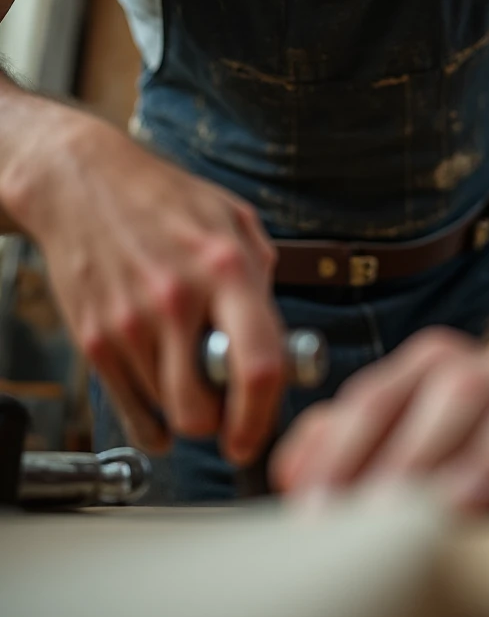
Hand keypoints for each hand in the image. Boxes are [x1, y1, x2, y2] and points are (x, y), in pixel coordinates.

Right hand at [1, 104, 283, 462]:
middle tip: (222, 401)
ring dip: (182, 404)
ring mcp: (130, 323)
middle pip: (201, 409)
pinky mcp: (94, 339)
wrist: (81, 182)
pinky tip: (158, 389)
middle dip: (218, 420)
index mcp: (224, 268)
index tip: (256, 434)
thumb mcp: (233, 217)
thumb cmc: (161, 197)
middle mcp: (176, 299)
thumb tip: (279, 335)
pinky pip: (129, 409)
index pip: (259, 366)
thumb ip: (262, 276)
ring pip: (166, 411)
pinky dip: (149, 415)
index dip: (263, 415)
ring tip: (184, 363)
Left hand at [272, 328, 488, 510]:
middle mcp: (484, 367)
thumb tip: (290, 473)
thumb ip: (337, 439)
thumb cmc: (455, 421)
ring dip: (488, 459)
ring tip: (456, 507)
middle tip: (383, 510)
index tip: (317, 504)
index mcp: (426, 362)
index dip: (342, 451)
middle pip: (450, 397)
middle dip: (413, 454)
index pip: (376, 398)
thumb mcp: (394, 419)